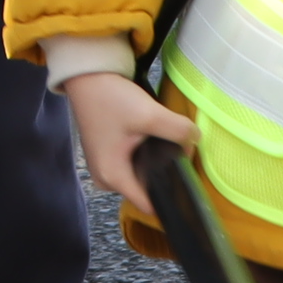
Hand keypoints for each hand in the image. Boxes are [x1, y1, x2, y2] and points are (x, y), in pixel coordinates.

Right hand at [60, 72, 195, 224]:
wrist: (86, 76)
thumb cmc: (110, 99)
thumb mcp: (149, 115)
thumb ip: (179, 131)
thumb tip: (195, 139)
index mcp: (113, 177)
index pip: (149, 205)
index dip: (171, 199)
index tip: (191, 191)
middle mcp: (105, 179)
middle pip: (146, 188)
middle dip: (166, 174)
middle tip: (183, 155)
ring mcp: (104, 167)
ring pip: (141, 174)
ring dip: (156, 162)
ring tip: (170, 145)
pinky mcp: (105, 154)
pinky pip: (132, 163)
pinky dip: (145, 155)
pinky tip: (154, 139)